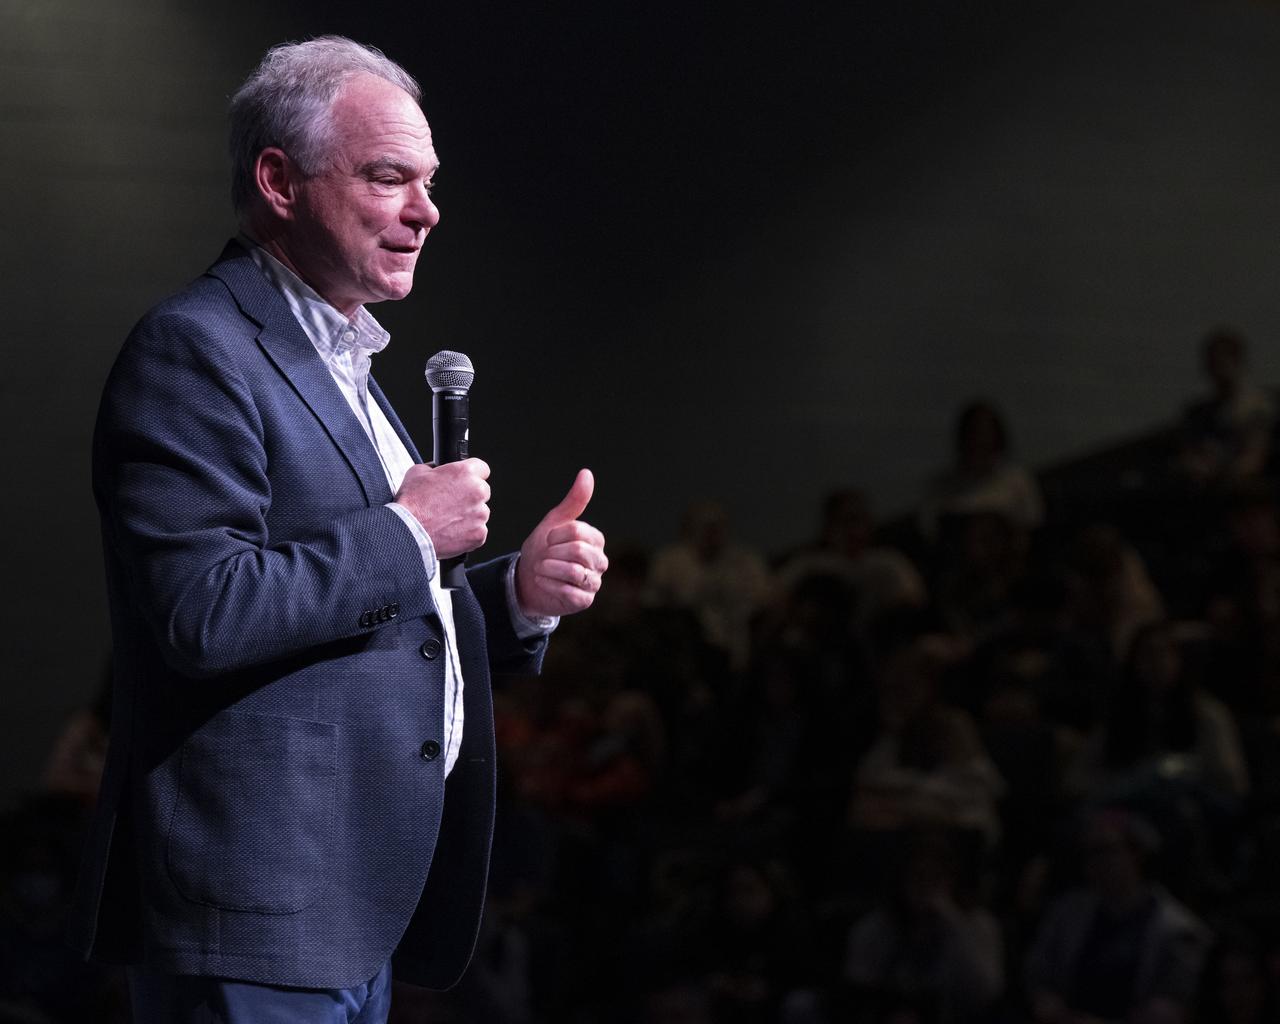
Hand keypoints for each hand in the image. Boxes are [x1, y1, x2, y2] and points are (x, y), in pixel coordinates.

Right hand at [394, 459, 490, 559]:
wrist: (407, 532)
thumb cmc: (411, 503)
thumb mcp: (418, 472)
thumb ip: (436, 468)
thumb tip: (438, 470)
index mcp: (465, 472)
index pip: (482, 468)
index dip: (471, 475)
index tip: (465, 481)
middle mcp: (477, 492)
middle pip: (482, 491)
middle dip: (470, 496)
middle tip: (451, 503)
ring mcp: (480, 514)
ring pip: (480, 512)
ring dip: (469, 515)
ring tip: (448, 519)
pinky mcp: (479, 534)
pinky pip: (478, 531)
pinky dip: (468, 532)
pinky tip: (451, 531)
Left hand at [515, 468, 607, 617]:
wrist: (527, 579)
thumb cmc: (543, 548)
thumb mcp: (554, 522)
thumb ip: (574, 501)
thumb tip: (587, 473)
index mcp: (596, 539)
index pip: (577, 531)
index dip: (554, 536)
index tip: (547, 540)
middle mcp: (600, 561)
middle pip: (578, 551)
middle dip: (552, 553)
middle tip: (543, 557)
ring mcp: (594, 582)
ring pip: (574, 572)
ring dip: (549, 569)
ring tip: (541, 568)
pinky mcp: (585, 601)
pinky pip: (569, 592)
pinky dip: (550, 585)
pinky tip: (543, 581)